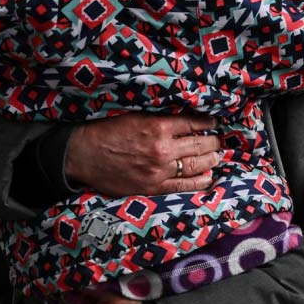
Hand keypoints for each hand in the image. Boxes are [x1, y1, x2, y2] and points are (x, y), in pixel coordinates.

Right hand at [65, 114, 220, 197]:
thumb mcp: (134, 116)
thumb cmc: (106, 132)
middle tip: (219, 141)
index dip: (208, 123)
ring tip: (216, 156)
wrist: (83, 155)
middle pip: (199, 145)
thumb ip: (159, 119)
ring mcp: (160, 171)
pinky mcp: (153, 187)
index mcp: (157, 127)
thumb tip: (183, 119)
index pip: (193, 123)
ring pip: (196, 166)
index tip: (215, 123)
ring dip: (210, 160)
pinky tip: (208, 177)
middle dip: (213, 142)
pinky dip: (199, 182)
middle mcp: (162, 149)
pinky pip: (184, 186)